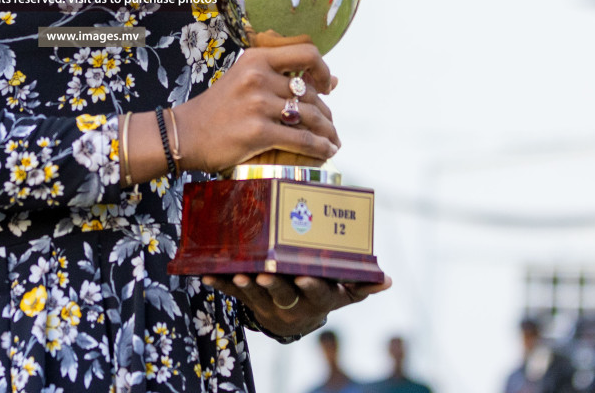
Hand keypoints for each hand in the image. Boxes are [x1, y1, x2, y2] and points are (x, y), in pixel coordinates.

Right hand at [175, 41, 339, 173]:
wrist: (185, 134)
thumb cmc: (217, 109)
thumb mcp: (245, 80)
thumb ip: (284, 78)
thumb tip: (332, 81)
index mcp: (255, 58)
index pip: (306, 53)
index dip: (322, 69)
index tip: (325, 86)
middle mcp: (258, 77)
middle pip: (309, 92)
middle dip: (325, 112)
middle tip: (329, 125)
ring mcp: (258, 104)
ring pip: (311, 116)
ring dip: (328, 131)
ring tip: (332, 141)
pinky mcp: (258, 132)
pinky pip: (303, 140)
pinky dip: (320, 148)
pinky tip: (326, 152)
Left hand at [203, 273, 390, 337]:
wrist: (296, 319)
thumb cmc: (323, 295)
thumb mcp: (344, 295)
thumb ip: (362, 286)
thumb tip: (387, 280)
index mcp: (318, 300)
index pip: (316, 293)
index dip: (310, 286)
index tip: (303, 275)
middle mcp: (293, 305)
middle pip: (283, 296)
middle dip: (273, 286)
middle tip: (263, 276)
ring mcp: (269, 306)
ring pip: (256, 298)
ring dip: (245, 286)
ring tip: (237, 275)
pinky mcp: (249, 303)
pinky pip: (233, 296)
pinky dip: (220, 285)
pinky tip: (206, 275)